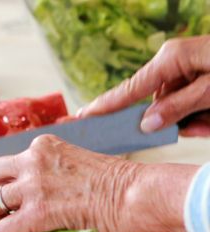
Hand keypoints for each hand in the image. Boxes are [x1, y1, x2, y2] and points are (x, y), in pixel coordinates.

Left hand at [0, 134, 195, 231]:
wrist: (136, 194)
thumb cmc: (117, 184)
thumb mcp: (74, 162)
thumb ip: (50, 172)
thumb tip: (34, 196)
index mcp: (43, 146)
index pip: (6, 160)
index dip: (3, 181)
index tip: (8, 194)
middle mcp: (32, 160)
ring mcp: (32, 185)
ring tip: (6, 228)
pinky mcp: (37, 212)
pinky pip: (2, 229)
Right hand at [79, 35, 209, 136]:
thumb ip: (178, 107)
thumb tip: (146, 125)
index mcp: (170, 58)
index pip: (130, 89)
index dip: (105, 106)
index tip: (82, 116)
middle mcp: (174, 63)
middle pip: (159, 105)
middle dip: (178, 122)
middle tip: (202, 125)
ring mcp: (188, 70)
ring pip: (178, 109)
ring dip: (196, 121)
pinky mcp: (200, 77)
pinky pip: (192, 105)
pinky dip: (204, 117)